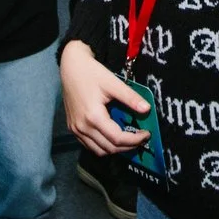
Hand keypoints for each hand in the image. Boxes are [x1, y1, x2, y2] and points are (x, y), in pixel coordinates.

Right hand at [60, 40, 149, 156]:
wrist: (71, 68)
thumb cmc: (92, 73)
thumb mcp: (113, 83)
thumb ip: (130, 98)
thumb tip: (147, 109)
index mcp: (93, 117)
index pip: (117, 138)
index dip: (134, 140)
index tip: (146, 134)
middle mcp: (82, 127)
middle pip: (109, 148)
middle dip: (128, 147)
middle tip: (141, 139)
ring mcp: (75, 129)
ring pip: (99, 151)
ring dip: (116, 149)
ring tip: (129, 140)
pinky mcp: (73, 128)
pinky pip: (89, 145)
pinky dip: (103, 146)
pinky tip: (113, 138)